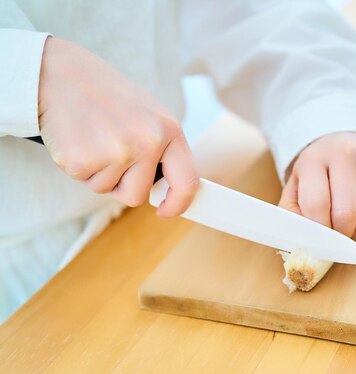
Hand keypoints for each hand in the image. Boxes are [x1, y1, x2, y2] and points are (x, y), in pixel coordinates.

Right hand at [38, 38, 198, 216]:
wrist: (61, 75)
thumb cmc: (108, 97)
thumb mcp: (149, 116)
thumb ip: (163, 150)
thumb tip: (169, 190)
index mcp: (169, 130)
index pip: (187, 182)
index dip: (178, 204)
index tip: (165, 210)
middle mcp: (148, 142)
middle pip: (137, 194)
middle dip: (121, 183)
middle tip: (109, 150)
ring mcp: (116, 152)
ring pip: (108, 189)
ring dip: (97, 172)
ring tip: (93, 137)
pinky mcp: (83, 160)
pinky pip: (84, 181)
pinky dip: (78, 166)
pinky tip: (77, 139)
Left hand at [279, 132, 355, 236]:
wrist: (345, 137)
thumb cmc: (319, 170)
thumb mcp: (296, 185)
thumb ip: (292, 213)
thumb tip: (302, 239)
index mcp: (313, 158)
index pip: (316, 205)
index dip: (318, 230)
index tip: (319, 236)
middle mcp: (345, 152)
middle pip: (345, 215)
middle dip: (340, 234)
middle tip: (335, 231)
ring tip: (350, 219)